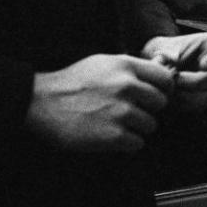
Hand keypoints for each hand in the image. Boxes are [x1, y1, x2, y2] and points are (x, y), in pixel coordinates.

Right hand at [25, 54, 173, 152]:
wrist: (41, 103)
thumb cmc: (73, 82)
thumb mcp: (104, 63)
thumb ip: (132, 69)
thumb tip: (159, 73)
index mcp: (126, 66)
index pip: (165, 79)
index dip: (163, 89)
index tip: (155, 96)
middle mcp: (127, 86)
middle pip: (161, 103)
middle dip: (149, 109)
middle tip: (132, 112)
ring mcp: (120, 111)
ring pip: (151, 125)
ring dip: (138, 128)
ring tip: (118, 124)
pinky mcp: (113, 135)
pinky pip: (138, 143)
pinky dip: (128, 143)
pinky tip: (113, 137)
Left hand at [141, 32, 206, 111]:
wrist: (159, 65)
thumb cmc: (163, 52)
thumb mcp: (163, 47)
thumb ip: (167, 55)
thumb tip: (172, 65)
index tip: (204, 65)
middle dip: (194, 81)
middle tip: (175, 79)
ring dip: (188, 95)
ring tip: (170, 89)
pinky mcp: (205, 99)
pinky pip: (200, 106)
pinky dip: (184, 104)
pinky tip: (171, 97)